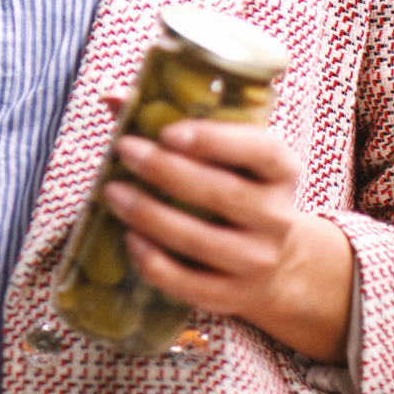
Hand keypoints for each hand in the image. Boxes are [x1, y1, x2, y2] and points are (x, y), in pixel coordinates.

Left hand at [99, 98, 354, 363]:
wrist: (277, 261)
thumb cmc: (237, 189)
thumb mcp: (229, 155)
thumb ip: (177, 122)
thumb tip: (114, 98)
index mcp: (281, 171)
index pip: (261, 151)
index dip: (215, 140)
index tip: (169, 131)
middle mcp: (276, 217)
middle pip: (221, 194)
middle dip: (166, 170)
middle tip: (126, 150)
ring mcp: (257, 261)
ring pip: (199, 240)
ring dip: (149, 215)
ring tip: (112, 192)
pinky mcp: (234, 296)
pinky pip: (190, 284)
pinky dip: (155, 263)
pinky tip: (130, 239)